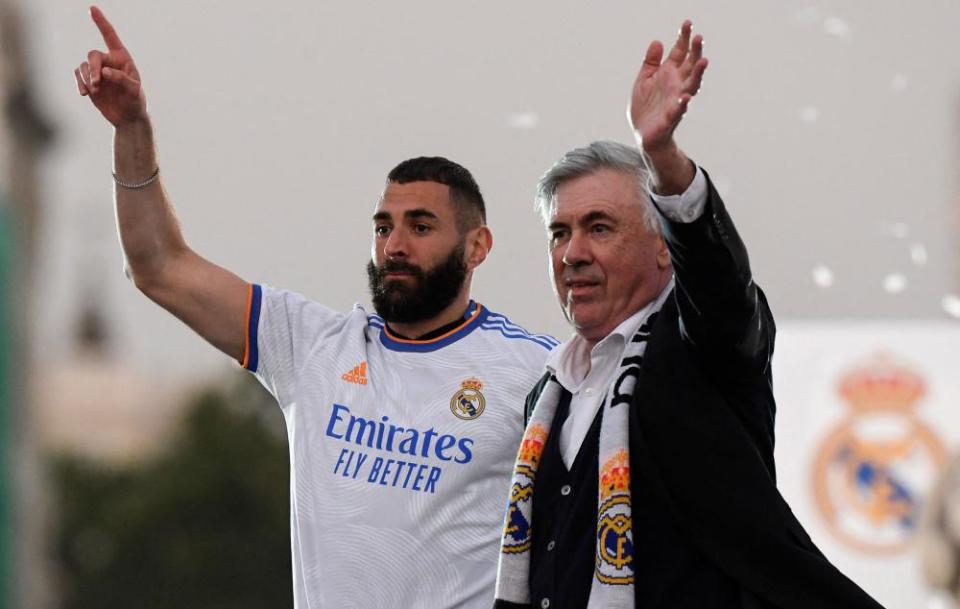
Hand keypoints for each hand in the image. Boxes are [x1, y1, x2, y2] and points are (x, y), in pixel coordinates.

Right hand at [74, 6, 146, 126]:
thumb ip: (123, 80)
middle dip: (93, 68)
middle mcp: (108, 62)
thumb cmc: (135, 102)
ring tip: (94, 91)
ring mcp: (97, 71)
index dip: (101, 22)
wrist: (127, 118)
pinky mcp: (89, 81)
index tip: (92, 8)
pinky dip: (79, 82)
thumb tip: (105, 72)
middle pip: (93, 55)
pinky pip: (78, 75)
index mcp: (122, 58)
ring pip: (83, 66)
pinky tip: (84, 93)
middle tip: (97, 82)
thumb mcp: (135, 92)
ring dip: (86, 77)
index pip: (110, 36)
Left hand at [628, 20, 707, 154]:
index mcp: (669, 74)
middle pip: (690, 66)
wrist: (643, 135)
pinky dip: (682, 104)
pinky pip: (678, 110)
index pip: (680, 53)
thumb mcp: (644, 80)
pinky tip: (685, 98)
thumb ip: (651, 62)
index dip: (683, 39)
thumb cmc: (646, 107)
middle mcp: (676, 85)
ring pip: (691, 85)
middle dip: (695, 52)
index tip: (687, 23)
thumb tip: (657, 41)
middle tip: (699, 37)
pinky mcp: (671, 117)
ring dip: (698, 74)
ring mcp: (676, 100)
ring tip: (703, 61)